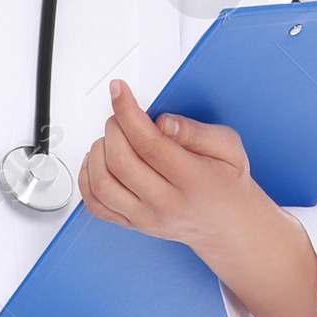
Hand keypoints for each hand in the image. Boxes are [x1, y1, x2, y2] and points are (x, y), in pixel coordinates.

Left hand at [77, 77, 316, 316]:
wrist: (227, 225)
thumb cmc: (227, 183)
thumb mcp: (229, 148)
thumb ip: (197, 132)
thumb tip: (163, 123)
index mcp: (192, 180)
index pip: (148, 143)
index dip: (128, 112)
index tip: (119, 91)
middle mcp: (165, 203)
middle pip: (120, 161)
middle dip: (113, 127)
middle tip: (121, 116)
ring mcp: (145, 217)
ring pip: (102, 183)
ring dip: (98, 151)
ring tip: (112, 138)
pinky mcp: (131, 224)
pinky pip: (96, 205)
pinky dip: (87, 178)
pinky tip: (98, 161)